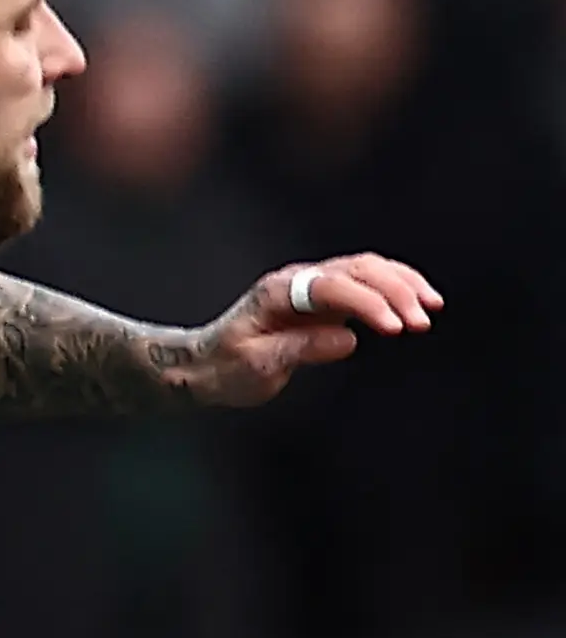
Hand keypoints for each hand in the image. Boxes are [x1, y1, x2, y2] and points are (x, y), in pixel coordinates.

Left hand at [189, 253, 441, 404]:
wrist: (206, 364)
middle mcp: (297, 280)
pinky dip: (398, 287)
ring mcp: (313, 284)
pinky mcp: (326, 296)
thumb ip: (299, 350)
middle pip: (356, 270)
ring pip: (368, 268)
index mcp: (277, 293)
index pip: (331, 287)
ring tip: (431, 310)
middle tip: (420, 323)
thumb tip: (346, 339)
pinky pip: (368, 281)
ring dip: (403, 285)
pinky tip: (421, 301)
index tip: (394, 328)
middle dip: (394, 292)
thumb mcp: (256, 367)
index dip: (367, 304)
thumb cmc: (226, 368)